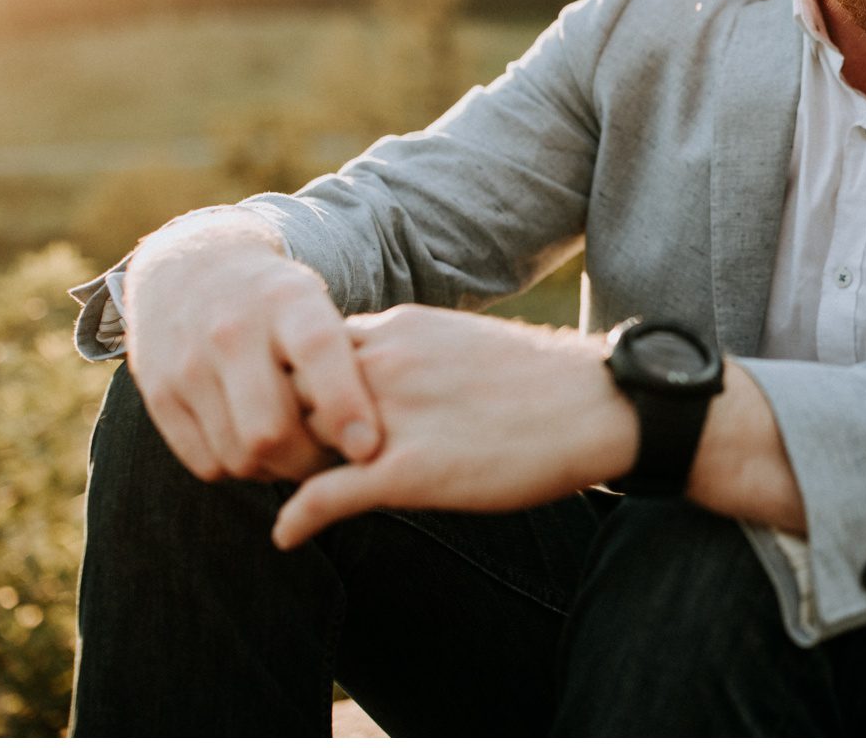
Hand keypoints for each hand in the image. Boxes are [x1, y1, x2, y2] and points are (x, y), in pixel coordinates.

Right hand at [122, 211, 382, 483]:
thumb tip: (381, 432)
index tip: (368, 449)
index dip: (344, 405)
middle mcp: (232, 330)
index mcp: (287, 300)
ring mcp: (188, 364)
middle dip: (310, 460)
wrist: (190, 268)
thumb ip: (347, 355)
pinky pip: (206, 463)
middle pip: (270, 429)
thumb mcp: (317, 304)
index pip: (317, 353)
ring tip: (300, 456)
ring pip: (238, 454)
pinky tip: (259, 451)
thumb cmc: (278, 301)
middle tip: (335, 462)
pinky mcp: (158, 394)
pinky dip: (240, 470)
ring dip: (277, 471)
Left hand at [272, 307, 637, 548]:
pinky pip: (325, 494)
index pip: (303, 348)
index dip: (285, 382)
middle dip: (268, 420)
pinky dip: (297, 517)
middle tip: (266, 459)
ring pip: (294, 436)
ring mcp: (394, 415)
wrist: (599, 404)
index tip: (284, 412)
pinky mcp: (411, 469)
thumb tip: (371, 375)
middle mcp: (384, 361)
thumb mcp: (458, 343)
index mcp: (396, 329)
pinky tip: (287, 535)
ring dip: (275, 467)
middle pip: (284, 387)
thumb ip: (405, 353)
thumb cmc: (538, 381)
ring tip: (274, 494)